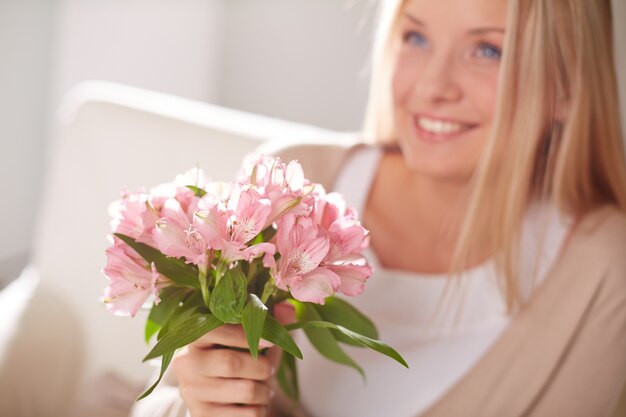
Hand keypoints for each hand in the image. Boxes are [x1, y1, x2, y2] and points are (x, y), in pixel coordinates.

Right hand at [171, 303, 295, 416]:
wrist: (210, 397)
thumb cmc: (232, 358)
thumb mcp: (247, 338)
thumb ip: (267, 321)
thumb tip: (287, 308)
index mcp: (193, 336)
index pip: (219, 330)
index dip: (249, 334)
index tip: (270, 340)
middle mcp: (186, 364)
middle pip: (233, 363)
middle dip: (263, 366)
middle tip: (269, 369)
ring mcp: (192, 393)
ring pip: (246, 390)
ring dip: (265, 390)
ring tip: (264, 387)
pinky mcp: (203, 416)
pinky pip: (249, 414)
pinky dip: (261, 408)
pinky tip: (254, 404)